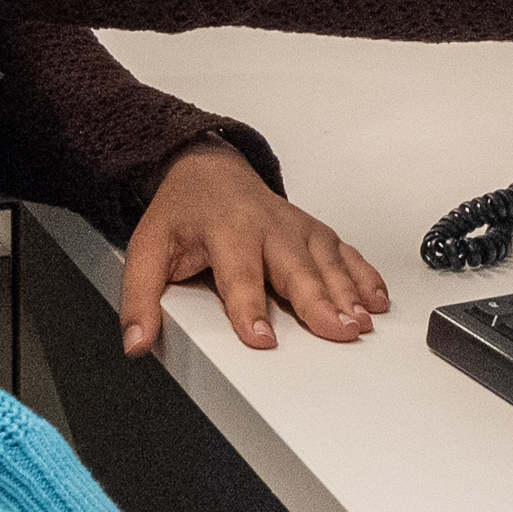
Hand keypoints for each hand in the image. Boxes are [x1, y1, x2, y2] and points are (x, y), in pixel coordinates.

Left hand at [119, 139, 387, 355]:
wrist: (208, 170)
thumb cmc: (183, 212)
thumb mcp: (148, 249)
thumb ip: (141, 297)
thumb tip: (137, 340)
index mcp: (227, 230)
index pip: (239, 274)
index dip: (249, 308)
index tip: (261, 339)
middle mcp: (268, 226)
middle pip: (296, 268)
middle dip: (319, 301)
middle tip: (337, 330)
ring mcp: (296, 227)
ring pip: (326, 260)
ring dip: (347, 291)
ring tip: (360, 322)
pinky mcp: (314, 230)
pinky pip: (345, 252)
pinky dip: (364, 275)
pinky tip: (375, 300)